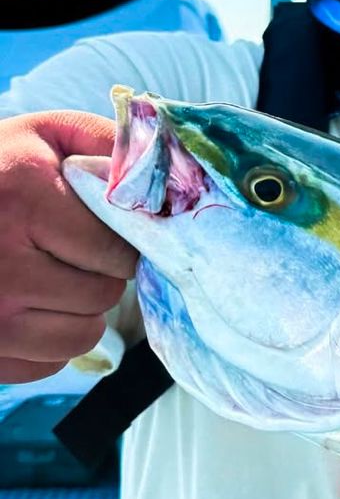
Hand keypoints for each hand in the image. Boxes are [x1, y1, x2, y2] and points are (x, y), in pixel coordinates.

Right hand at [0, 111, 136, 382]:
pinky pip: (44, 365)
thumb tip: (164, 176)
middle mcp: (3, 264)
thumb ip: (107, 144)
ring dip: (80, 311)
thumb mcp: (43, 134)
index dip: (121, 241)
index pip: (115, 248)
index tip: (106, 231)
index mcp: (25, 200)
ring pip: (81, 335)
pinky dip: (48, 342)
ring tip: (56, 280)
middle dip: (101, 274)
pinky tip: (31, 307)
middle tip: (75, 253)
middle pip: (102, 293)